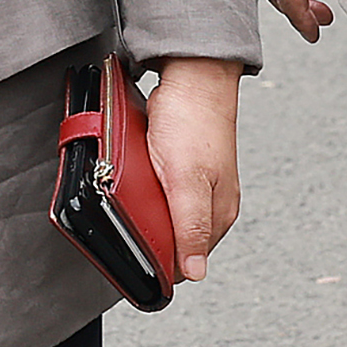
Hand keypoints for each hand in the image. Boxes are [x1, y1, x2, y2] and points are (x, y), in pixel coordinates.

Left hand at [145, 56, 241, 281]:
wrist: (191, 73)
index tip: (132, 257)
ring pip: (163, 213)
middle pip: (173, 237)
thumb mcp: (188, 180)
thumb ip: (192, 227)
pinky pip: (158, 189)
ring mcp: (196, 184)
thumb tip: (196, 273)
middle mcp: (211, 203)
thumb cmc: (193, 121)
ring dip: (143, 209)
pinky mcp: (181, 167)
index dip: (159, 263)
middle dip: (148, 233)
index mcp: (219, 214)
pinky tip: (134, 177)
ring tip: (130, 195)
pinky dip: (143, 188)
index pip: (187, 261)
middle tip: (126, 218)